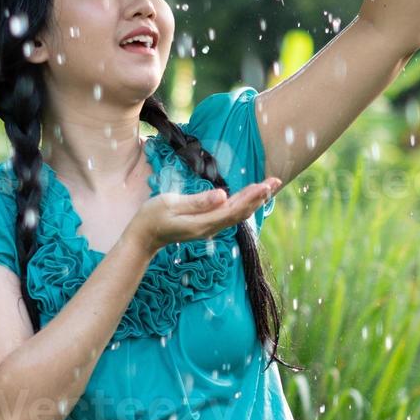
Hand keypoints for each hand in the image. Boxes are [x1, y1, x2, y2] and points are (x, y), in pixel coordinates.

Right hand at [128, 178, 279, 253]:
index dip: (251, 197)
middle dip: (259, 197)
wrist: (143, 238)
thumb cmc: (152, 218)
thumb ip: (197, 201)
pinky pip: (229, 215)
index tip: (265, 185)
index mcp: (203, 223)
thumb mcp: (170, 204)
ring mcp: (208, 228)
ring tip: (269, 187)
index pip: (233, 209)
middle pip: (240, 212)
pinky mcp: (206, 225)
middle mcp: (210, 228)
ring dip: (254, 201)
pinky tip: (250, 198)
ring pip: (237, 214)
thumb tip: (222, 195)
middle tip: (275, 181)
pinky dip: (243, 204)